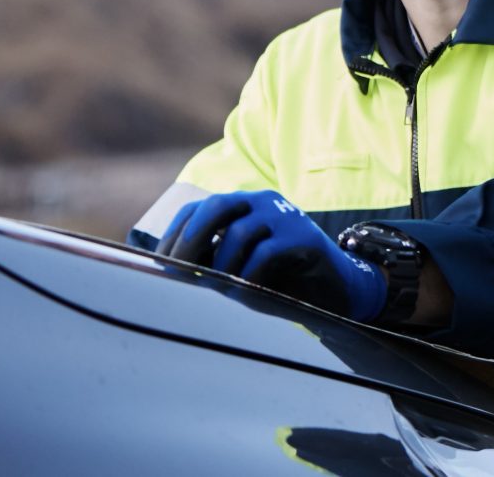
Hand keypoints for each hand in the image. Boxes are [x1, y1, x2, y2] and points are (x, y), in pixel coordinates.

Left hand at [156, 191, 388, 322]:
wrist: (331, 287)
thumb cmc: (277, 279)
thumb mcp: (237, 269)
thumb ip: (210, 263)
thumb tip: (168, 271)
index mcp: (242, 206)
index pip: (196, 209)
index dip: (174, 236)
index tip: (162, 265)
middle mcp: (261, 202)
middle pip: (216, 206)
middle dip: (192, 239)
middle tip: (183, 272)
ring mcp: (284, 216)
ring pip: (239, 232)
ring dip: (224, 266)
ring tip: (224, 288)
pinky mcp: (304, 236)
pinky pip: (266, 252)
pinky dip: (251, 274)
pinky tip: (250, 289)